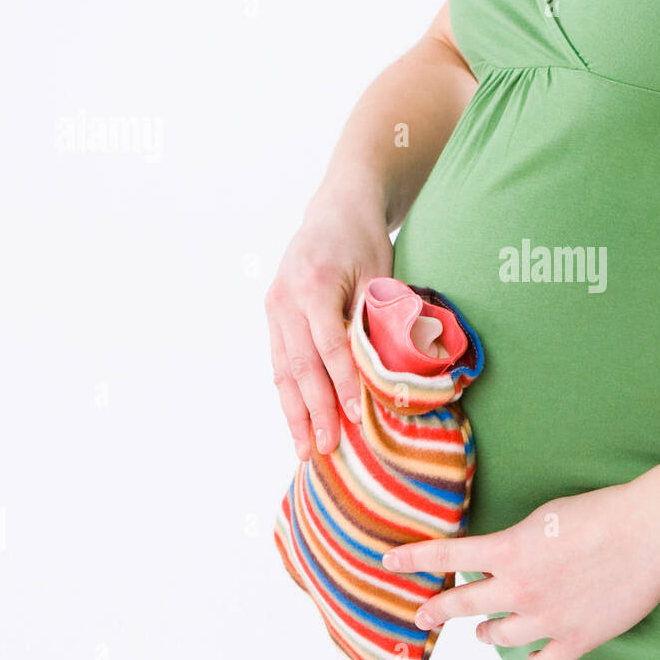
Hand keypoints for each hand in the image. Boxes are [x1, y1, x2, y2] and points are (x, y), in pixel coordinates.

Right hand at [265, 183, 391, 460]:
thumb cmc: (366, 242)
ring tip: (306, 450)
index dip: (343, 385)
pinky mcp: (272, 315)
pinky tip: (297, 423)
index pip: (329, 346)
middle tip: (327, 449)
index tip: (357, 418)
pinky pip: (279, 363)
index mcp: (315, 284)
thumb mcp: (379, 274)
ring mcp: (274, 307)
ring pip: (282, 371)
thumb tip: (387, 377)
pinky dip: (289, 396)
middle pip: (300, 366)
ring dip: (295, 414)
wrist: (337, 208)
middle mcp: (286, 297)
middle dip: (315, 412)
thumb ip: (376, 319)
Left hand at [382, 481, 659, 659]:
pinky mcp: (574, 639)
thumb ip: (516, 542)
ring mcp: (544, 619)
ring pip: (497, 637)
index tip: (386, 561)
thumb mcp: (545, 517)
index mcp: (508, 550)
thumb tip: (503, 556)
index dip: (412, 558)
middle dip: (436, 610)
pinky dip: (535, 658)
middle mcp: (518, 589)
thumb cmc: (602, 513)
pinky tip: (534, 653)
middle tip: (423, 616)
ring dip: (488, 632)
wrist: (648, 533)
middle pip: (461, 605)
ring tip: (486, 630)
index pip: (445, 554)